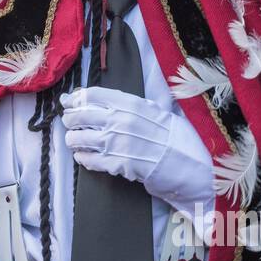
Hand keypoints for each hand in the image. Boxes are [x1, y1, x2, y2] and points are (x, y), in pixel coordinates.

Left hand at [60, 86, 174, 189]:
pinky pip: (89, 160)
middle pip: (79, 116)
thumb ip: (131, 106)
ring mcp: (117, 144)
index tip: (69, 102)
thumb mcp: (157, 112)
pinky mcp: (117, 165)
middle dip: (69, 119)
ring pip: (79, 138)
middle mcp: (120, 121)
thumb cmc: (177, 138)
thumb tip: (108, 102)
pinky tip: (83, 157)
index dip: (75, 98)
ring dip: (73, 139)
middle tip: (69, 122)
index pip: (92, 95)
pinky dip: (83, 158)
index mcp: (131, 104)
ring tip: (74, 140)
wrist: (191, 166)